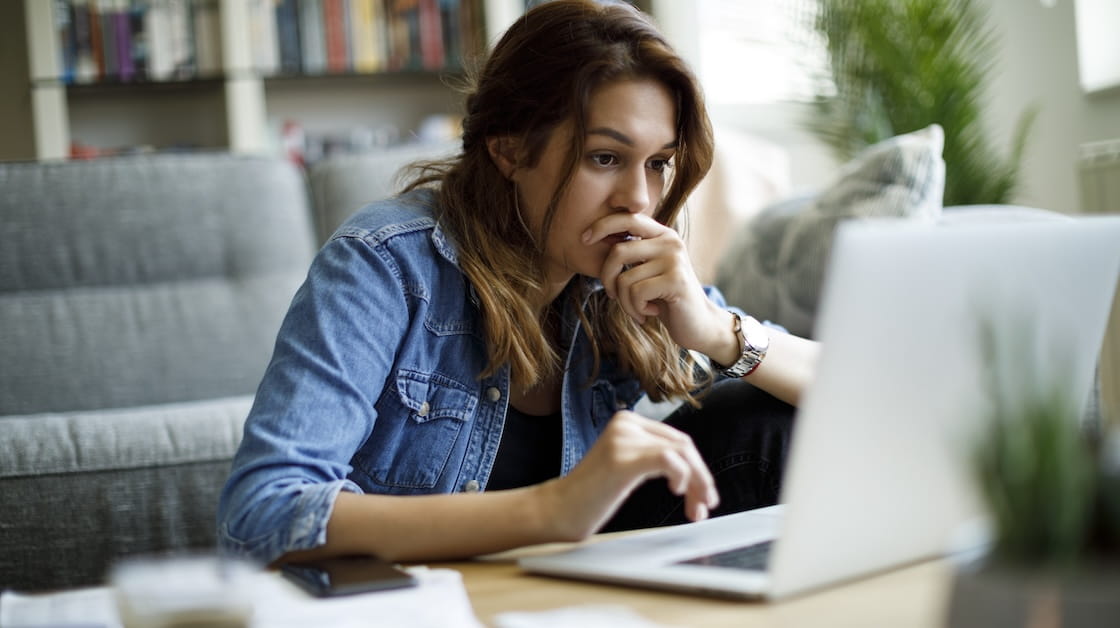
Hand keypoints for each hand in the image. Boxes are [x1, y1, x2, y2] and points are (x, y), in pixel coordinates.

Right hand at [538, 411, 718, 540]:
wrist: (558, 510)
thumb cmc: (592, 495)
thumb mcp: (627, 466)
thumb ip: (653, 456)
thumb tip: (696, 470)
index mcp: (628, 421)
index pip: (677, 439)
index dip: (697, 468)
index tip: (703, 495)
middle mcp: (626, 423)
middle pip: (683, 445)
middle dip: (701, 477)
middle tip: (706, 506)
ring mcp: (623, 439)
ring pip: (682, 452)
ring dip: (697, 483)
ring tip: (695, 508)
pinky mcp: (623, 458)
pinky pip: (668, 460)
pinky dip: (682, 476)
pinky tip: (677, 491)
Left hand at [583, 213, 729, 354]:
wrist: (698, 325)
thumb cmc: (665, 299)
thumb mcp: (648, 270)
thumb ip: (631, 254)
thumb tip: (593, 239)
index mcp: (662, 235)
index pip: (628, 218)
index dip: (602, 225)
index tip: (584, 239)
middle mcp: (670, 242)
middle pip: (618, 252)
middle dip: (607, 279)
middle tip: (614, 296)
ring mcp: (674, 260)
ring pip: (624, 279)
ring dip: (625, 302)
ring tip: (639, 310)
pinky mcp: (675, 280)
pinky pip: (636, 293)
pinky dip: (636, 309)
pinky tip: (650, 313)